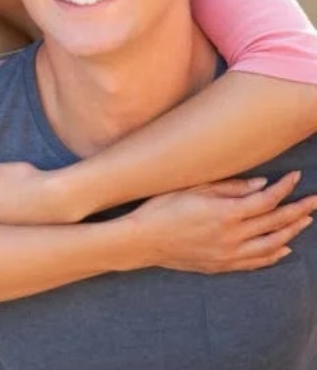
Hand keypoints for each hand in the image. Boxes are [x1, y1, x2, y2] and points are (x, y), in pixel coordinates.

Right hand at [126, 172, 316, 273]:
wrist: (141, 241)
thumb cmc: (161, 208)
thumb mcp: (192, 189)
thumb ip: (228, 187)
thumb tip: (261, 184)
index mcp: (225, 213)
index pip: (267, 199)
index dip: (285, 187)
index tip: (295, 176)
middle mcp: (232, 236)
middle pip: (276, 222)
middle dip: (298, 209)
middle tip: (314, 200)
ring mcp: (229, 254)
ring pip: (272, 244)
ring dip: (292, 232)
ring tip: (305, 221)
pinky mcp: (222, 266)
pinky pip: (257, 262)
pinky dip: (274, 255)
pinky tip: (284, 248)